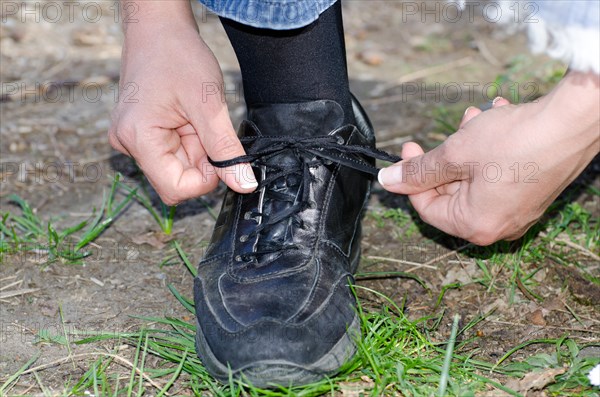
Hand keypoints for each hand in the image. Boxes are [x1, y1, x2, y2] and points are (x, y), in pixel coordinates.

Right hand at [109, 1, 255, 204]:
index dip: (205, 180)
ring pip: (175, 166)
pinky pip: (170, 153)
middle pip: (175, 179)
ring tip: (193, 116)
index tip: (220, 155)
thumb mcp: (209, 105)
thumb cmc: (178, 55)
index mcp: (137, 138)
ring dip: (195, 149)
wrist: (159, 27)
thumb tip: (244, 184)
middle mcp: (127, 143)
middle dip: (200, 160)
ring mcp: (131, 138)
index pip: (175, 189)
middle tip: (205, 126)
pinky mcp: (140, 133)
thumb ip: (226, 149)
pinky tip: (186, 117)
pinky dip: (187, 141)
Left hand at [378, 71, 598, 244]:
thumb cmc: (516, 141)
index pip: (427, 207)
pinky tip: (499, 119)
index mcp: (476, 225)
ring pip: (475, 178)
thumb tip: (387, 181)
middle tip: (451, 129)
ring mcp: (518, 211)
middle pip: (452, 192)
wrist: (575, 122)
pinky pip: (499, 175)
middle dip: (447, 156)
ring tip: (477, 119)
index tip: (408, 148)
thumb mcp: (455, 153)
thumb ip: (418, 170)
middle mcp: (499, 226)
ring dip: (470, 147)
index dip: (412, 177)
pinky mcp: (532, 193)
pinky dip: (491, 150)